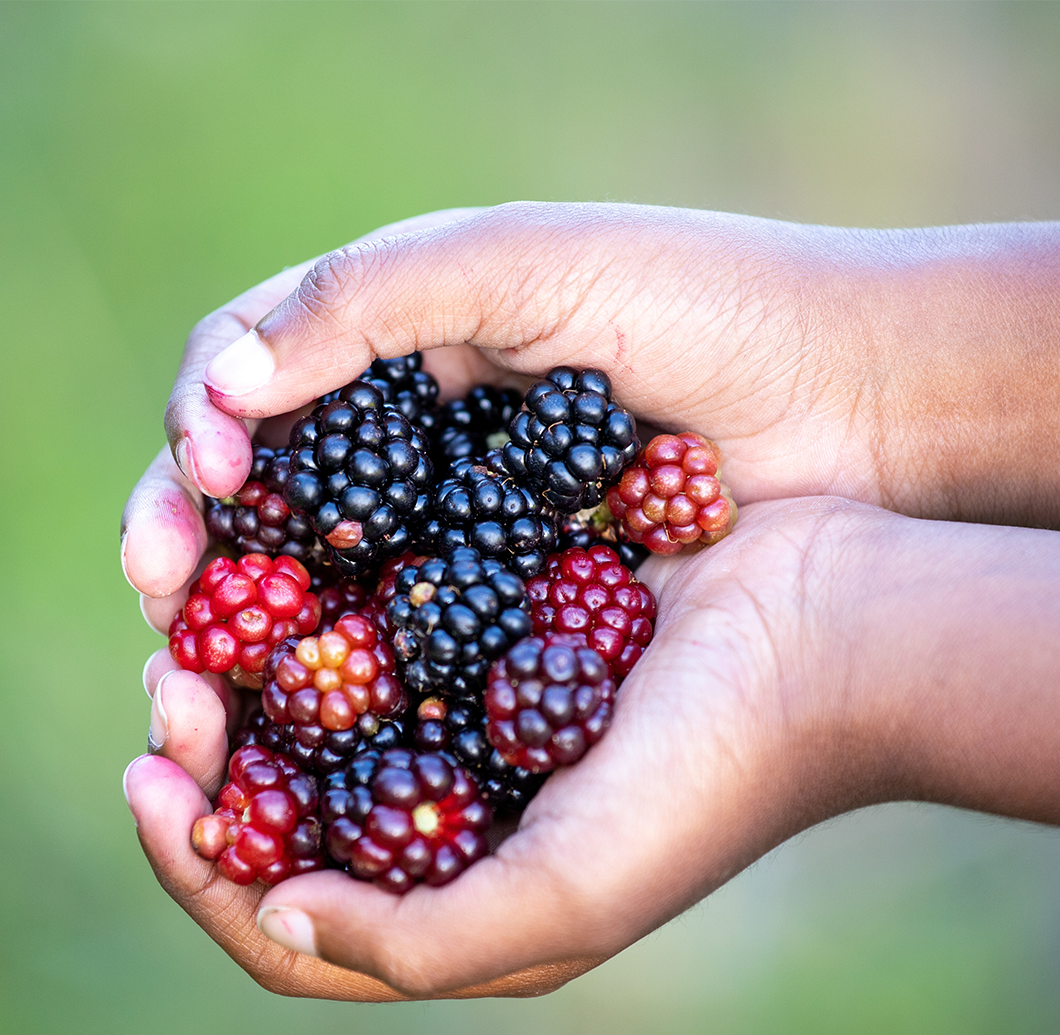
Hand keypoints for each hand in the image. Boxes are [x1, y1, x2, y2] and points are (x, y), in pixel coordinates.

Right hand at [123, 203, 1059, 603]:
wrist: (847, 394)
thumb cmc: (698, 303)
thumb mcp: (523, 261)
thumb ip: (368, 299)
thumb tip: (220, 386)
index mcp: (400, 331)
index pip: (247, 374)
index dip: (199, 429)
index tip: (199, 485)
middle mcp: (416, 427)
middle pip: (269, 485)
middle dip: (197, 537)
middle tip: (163, 594)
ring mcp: (464, 513)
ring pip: (326, 566)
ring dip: (255, 616)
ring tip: (203, 668)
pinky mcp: (519, 587)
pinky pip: (412, 625)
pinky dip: (358, 660)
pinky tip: (317, 700)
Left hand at [123, 497, 1059, 998]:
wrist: (826, 635)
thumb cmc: (716, 775)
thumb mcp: (574, 897)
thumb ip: (428, 939)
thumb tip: (282, 914)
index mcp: (468, 886)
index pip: (291, 912)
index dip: (204, 864)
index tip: (154, 785)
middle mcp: (464, 798)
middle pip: (295, 797)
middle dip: (213, 753)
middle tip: (171, 687)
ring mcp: (482, 700)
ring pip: (329, 695)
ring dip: (254, 662)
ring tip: (199, 616)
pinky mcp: (505, 613)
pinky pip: (392, 607)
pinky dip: (330, 590)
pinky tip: (293, 547)